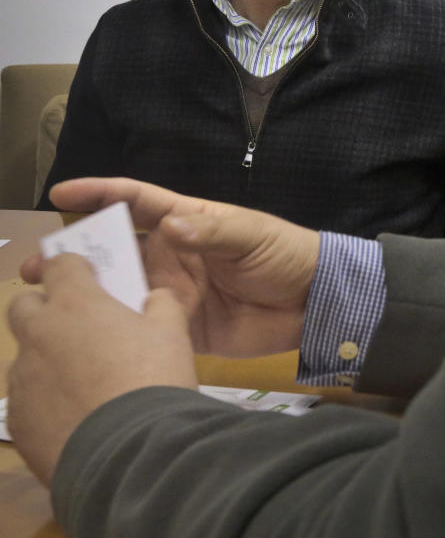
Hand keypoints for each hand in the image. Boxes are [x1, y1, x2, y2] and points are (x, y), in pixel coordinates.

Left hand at [7, 253, 195, 485]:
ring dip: (46, 356)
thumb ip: (160, 304)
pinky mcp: (17, 419)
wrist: (131, 453)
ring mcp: (23, 379)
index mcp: (76, 304)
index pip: (59, 264)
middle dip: (45, 307)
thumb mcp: (173, 331)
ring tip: (84, 379)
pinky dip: (46, 399)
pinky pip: (27, 398)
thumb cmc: (153, 378)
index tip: (88, 276)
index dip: (72, 266)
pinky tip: (77, 414)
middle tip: (79, 324)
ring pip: (25, 354)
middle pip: (23, 305)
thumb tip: (153, 299)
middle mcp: (40, 334)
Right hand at [24, 178, 320, 356]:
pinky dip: (114, 334)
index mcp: (187, 222)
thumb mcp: (253, 234)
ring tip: (44, 305)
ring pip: (119, 291)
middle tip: (37, 267)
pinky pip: (140, 329)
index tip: (62, 194)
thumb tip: (170, 227)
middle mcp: (171, 255)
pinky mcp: (180, 328)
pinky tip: (83, 343)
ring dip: (86, 295)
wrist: (314, 303)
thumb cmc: (285, 254)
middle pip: (115, 250)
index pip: (136, 202)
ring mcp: (172, 293)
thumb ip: (213, 232)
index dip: (100, 194)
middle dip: (76, 254)